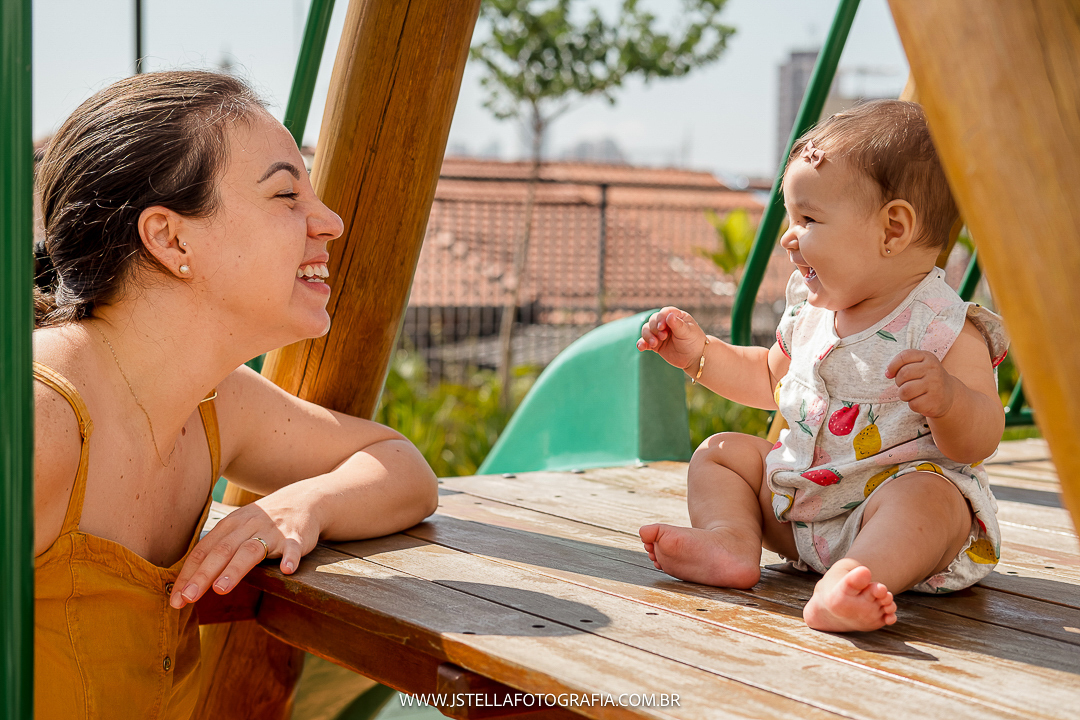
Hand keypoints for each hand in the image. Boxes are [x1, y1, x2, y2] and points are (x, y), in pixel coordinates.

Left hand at [169, 492, 320, 608]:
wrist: (303, 500)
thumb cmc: (264, 522)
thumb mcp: (237, 529)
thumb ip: (217, 550)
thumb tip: (189, 581)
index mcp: (229, 526)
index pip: (203, 551)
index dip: (188, 575)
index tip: (176, 599)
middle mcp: (247, 526)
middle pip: (221, 551)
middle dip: (203, 575)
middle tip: (188, 597)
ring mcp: (272, 531)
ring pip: (250, 550)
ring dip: (234, 569)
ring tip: (220, 589)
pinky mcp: (296, 536)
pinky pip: (292, 547)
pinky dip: (290, 557)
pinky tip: (287, 570)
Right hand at [636, 307, 706, 372]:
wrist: (695, 358)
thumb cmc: (694, 342)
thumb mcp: (687, 332)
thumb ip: (677, 324)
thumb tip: (669, 316)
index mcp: (676, 316)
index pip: (664, 312)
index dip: (660, 318)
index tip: (662, 327)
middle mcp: (666, 323)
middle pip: (653, 320)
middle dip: (655, 328)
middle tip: (663, 337)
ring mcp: (659, 334)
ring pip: (646, 330)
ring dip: (647, 336)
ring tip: (654, 344)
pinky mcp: (655, 344)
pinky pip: (644, 342)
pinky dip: (641, 344)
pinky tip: (641, 348)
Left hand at [885, 349, 956, 417]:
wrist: (949, 395)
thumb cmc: (927, 378)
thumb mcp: (919, 365)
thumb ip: (903, 364)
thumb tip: (888, 373)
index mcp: (928, 357)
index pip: (904, 356)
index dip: (892, 366)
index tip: (890, 374)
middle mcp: (933, 369)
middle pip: (903, 374)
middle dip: (898, 382)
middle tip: (905, 385)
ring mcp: (935, 385)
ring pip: (905, 391)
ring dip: (903, 395)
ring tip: (911, 394)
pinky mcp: (934, 401)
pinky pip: (913, 404)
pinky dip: (912, 404)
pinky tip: (920, 401)